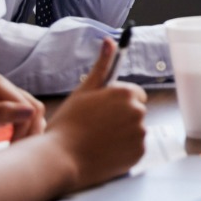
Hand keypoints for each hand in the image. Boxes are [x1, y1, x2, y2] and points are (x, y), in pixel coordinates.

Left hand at [0, 73, 45, 154]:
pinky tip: (11, 146)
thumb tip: (31, 111)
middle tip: (15, 154)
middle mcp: (1, 86)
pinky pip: (21, 119)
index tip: (13, 152)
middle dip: (29, 132)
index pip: (29, 107)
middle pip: (33, 109)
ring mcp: (1, 97)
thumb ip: (0, 113)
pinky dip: (22, 133)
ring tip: (13, 152)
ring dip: (27, 133)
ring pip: (30, 115)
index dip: (27, 130)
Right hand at [47, 39, 147, 190]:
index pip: (134, 94)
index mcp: (126, 93)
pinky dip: (124, 150)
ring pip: (135, 130)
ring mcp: (140, 134)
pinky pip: (135, 148)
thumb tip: (110, 41)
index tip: (103, 110)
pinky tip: (105, 152)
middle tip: (98, 126)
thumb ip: (102, 65)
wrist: (60, 160)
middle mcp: (138, 112)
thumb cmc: (68, 123)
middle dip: (122, 117)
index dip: (118, 101)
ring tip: (99, 140)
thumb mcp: (84, 90)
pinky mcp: (138, 154)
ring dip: (123, 134)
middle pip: (135, 112)